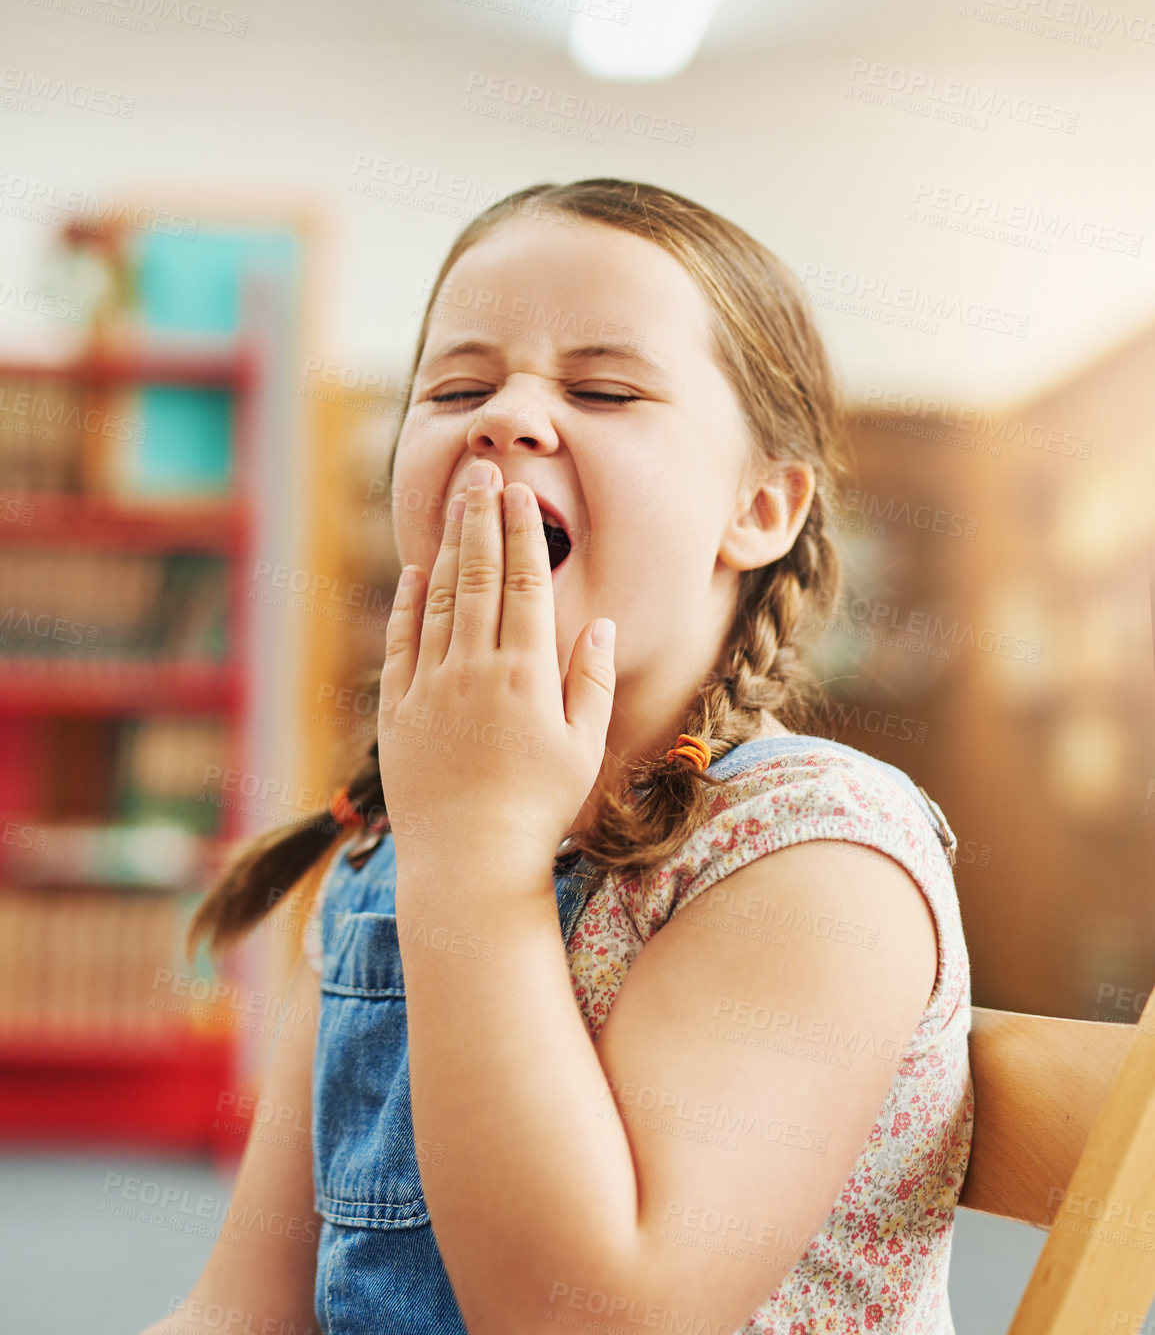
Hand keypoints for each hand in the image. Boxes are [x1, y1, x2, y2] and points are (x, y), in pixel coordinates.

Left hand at [378, 460, 615, 890]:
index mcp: (526, 677)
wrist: (468, 861)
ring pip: (437, 601)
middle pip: (477, 577)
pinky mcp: (398, 712)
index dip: (521, 534)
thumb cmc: (539, 809)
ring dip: (446, 548)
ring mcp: (430, 689)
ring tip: (454, 506)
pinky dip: (407, 603)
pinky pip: (401, 643)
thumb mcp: (583, 748)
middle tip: (481, 473)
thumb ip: (590, 682)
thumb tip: (596, 623)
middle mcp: (474, 671)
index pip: (524, 586)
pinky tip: (415, 572)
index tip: (520, 493)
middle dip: (480, 519)